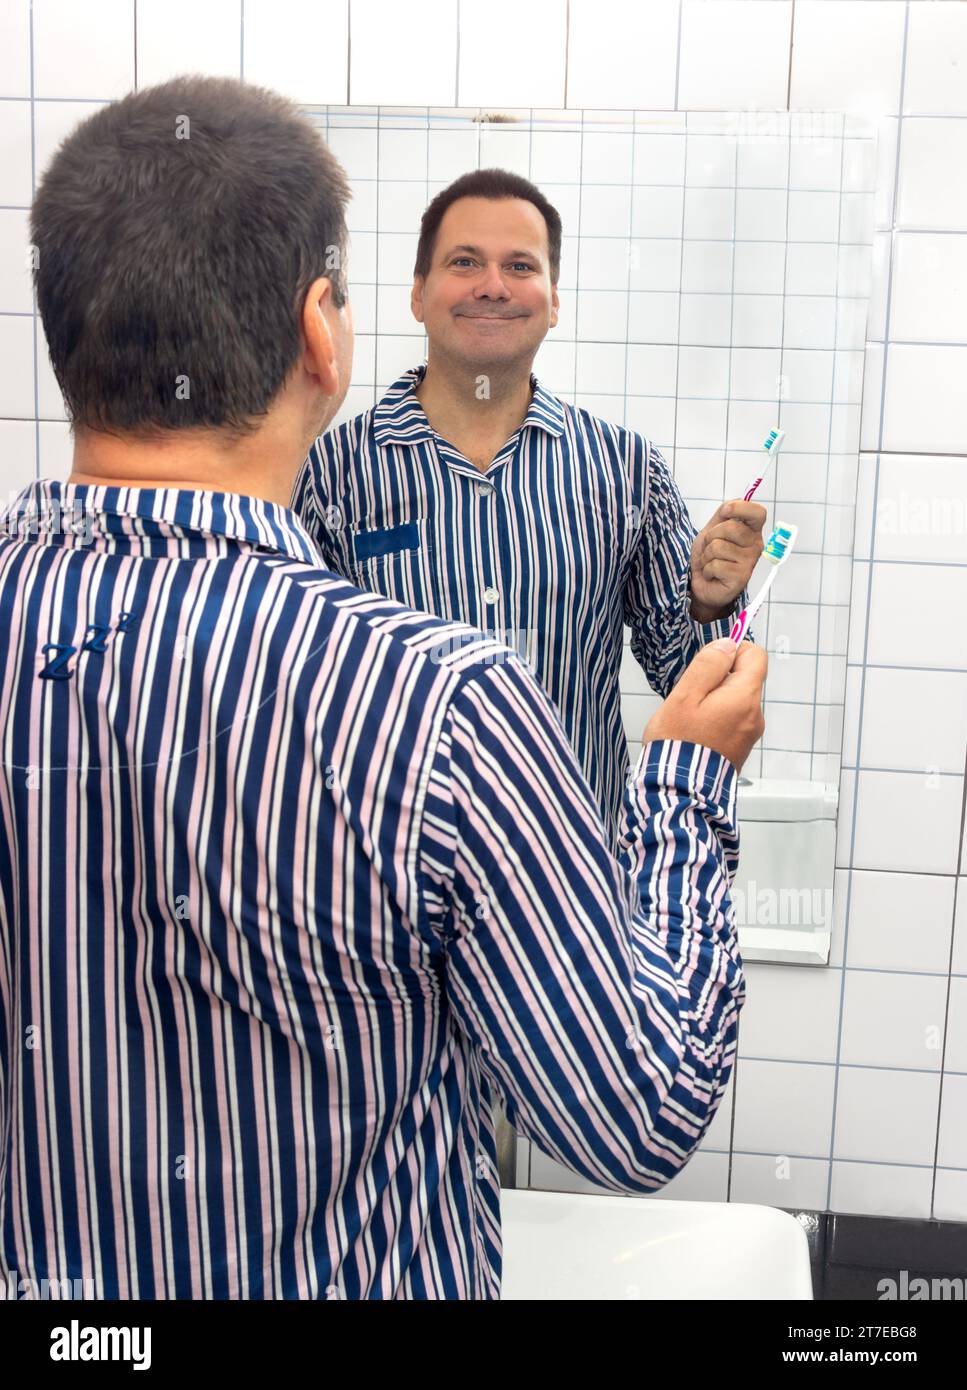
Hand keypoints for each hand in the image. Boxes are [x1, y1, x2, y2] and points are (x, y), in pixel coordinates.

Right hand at [642, 637, 766, 772]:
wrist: (680, 789)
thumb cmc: (678, 742)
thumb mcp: (686, 695)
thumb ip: (708, 665)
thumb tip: (728, 645)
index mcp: (744, 698)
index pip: (756, 656)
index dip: (733, 650)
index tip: (709, 661)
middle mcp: (755, 715)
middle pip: (744, 678)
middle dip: (718, 679)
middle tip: (692, 696)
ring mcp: (750, 733)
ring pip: (736, 700)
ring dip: (715, 700)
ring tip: (690, 718)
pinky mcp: (741, 747)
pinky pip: (733, 720)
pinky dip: (717, 719)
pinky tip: (696, 732)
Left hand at [689, 500, 766, 618]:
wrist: (701, 582)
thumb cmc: (710, 555)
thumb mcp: (713, 529)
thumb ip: (723, 514)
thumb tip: (730, 505)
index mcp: (751, 531)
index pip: (758, 513)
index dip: (741, 508)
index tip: (725, 512)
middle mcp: (755, 546)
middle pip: (731, 527)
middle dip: (711, 536)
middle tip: (710, 548)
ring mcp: (750, 562)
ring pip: (719, 546)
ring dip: (706, 555)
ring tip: (710, 562)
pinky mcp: (741, 578)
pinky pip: (716, 565)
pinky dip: (707, 569)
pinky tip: (712, 575)